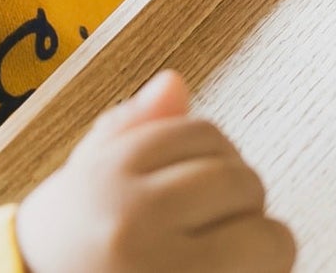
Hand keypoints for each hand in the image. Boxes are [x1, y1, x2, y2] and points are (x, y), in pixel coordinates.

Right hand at [14, 71, 293, 272]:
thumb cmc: (68, 251)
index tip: (193, 196)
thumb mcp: (84, 182)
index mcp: (107, 176)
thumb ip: (129, 129)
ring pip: (266, 232)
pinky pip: (268, 265)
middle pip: (240, 180)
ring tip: (220, 259)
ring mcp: (163, 268)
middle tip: (208, 233)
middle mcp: (132, 220)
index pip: (204, 134)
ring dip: (257, 244)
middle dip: (238, 203)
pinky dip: (262, 271)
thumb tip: (173, 82)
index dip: (212, 163)